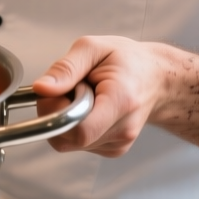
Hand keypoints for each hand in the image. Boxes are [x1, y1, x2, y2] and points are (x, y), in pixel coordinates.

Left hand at [31, 36, 172, 157]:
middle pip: (69, 137)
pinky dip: (76, 126)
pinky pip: (78, 143)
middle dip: (57, 113)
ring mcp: (118, 144)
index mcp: (121, 102)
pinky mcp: (113, 150)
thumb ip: (66, 68)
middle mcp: (123, 130)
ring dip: (67, 119)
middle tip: (72, 88)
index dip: (58, 112)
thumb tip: (41, 89)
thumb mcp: (93, 48)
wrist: (157, 79)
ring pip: (69, 142)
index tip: (62, 90)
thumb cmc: (128, 61)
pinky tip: (91, 108)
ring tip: (86, 96)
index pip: (79, 129)